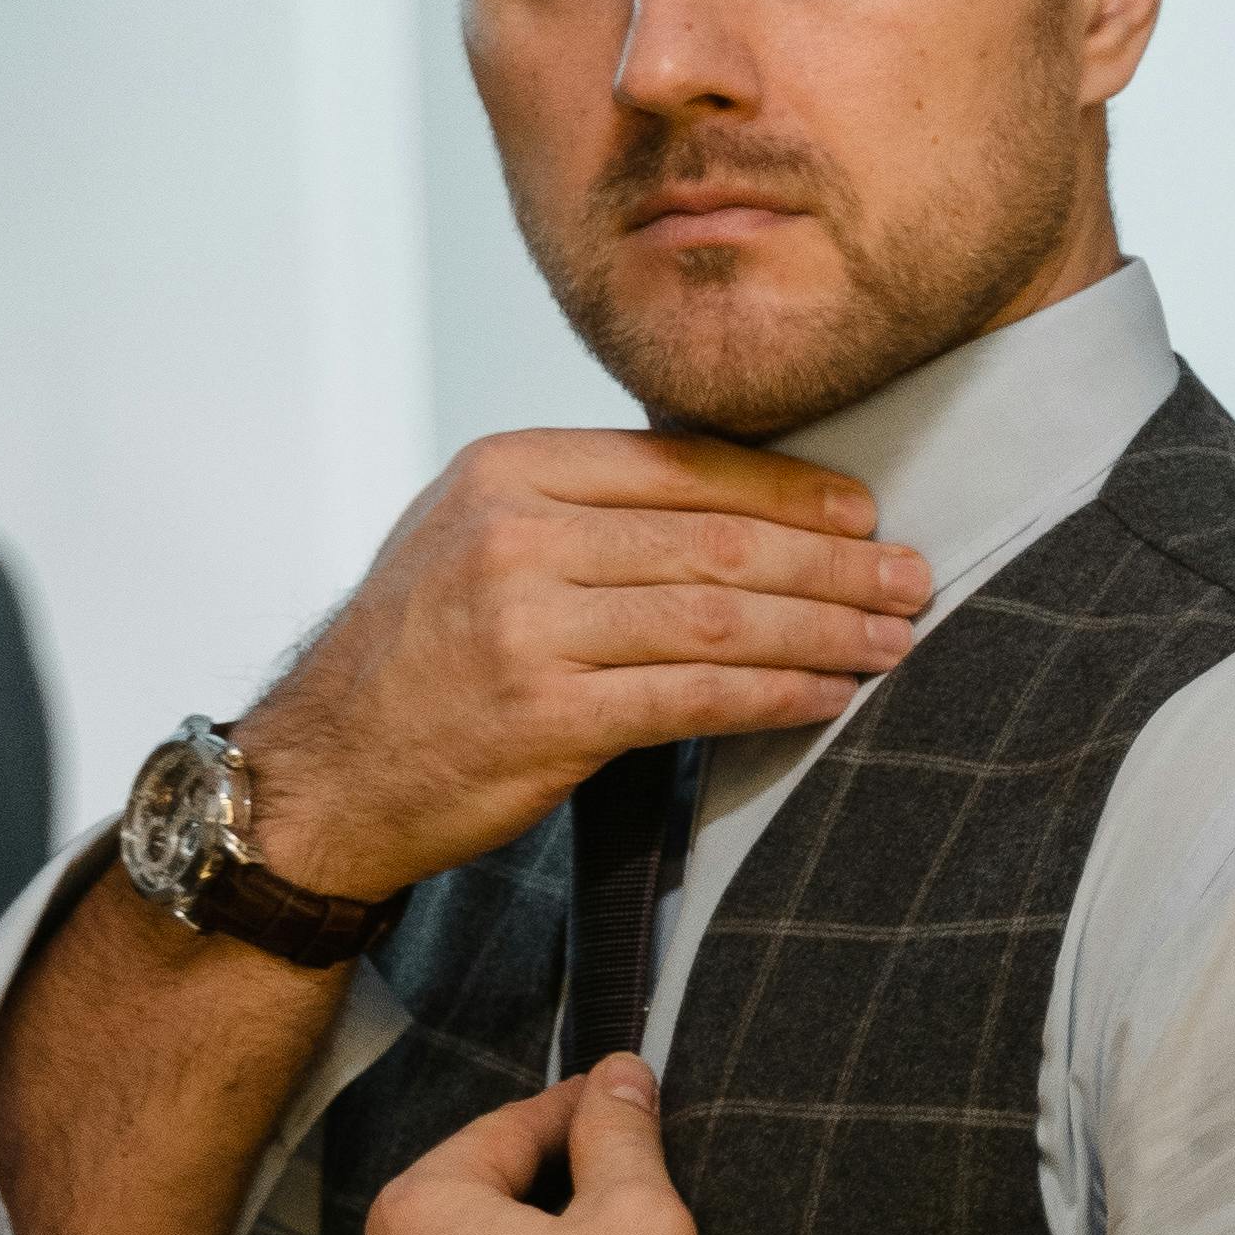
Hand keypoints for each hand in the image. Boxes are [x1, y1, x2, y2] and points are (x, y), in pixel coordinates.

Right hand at [237, 429, 931, 900]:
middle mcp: (515, 536)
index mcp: (509, 470)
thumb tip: (738, 498)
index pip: (681, 465)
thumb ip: (586, 507)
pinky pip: (693, 698)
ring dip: (824, 629)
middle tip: (908, 576)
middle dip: (830, 560)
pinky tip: (829, 696)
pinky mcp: (544, 715)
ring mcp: (525, 626)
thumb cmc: (420, 653)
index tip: (862, 512)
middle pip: (714, 539)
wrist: (325, 769)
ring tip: (893, 637)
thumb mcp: (477, 537)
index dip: (789, 490)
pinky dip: (776, 695)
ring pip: (717, 616)